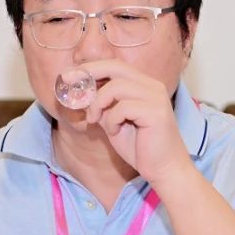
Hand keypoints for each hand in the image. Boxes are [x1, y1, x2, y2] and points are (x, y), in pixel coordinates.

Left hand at [79, 60, 192, 186]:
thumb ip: (102, 105)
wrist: (163, 169)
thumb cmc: (140, 147)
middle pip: (115, 67)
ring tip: (95, 120)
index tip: (70, 75)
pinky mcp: (156, 112)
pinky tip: (114, 131)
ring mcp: (155, 97)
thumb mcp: (113, 121)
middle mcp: (152, 86)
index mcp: (144, 85)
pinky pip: (122, 107)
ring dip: (98, 104)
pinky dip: (111, 120)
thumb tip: (80, 93)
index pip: (114, 65)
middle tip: (70, 85)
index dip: (91, 68)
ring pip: (115, 87)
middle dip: (89, 73)